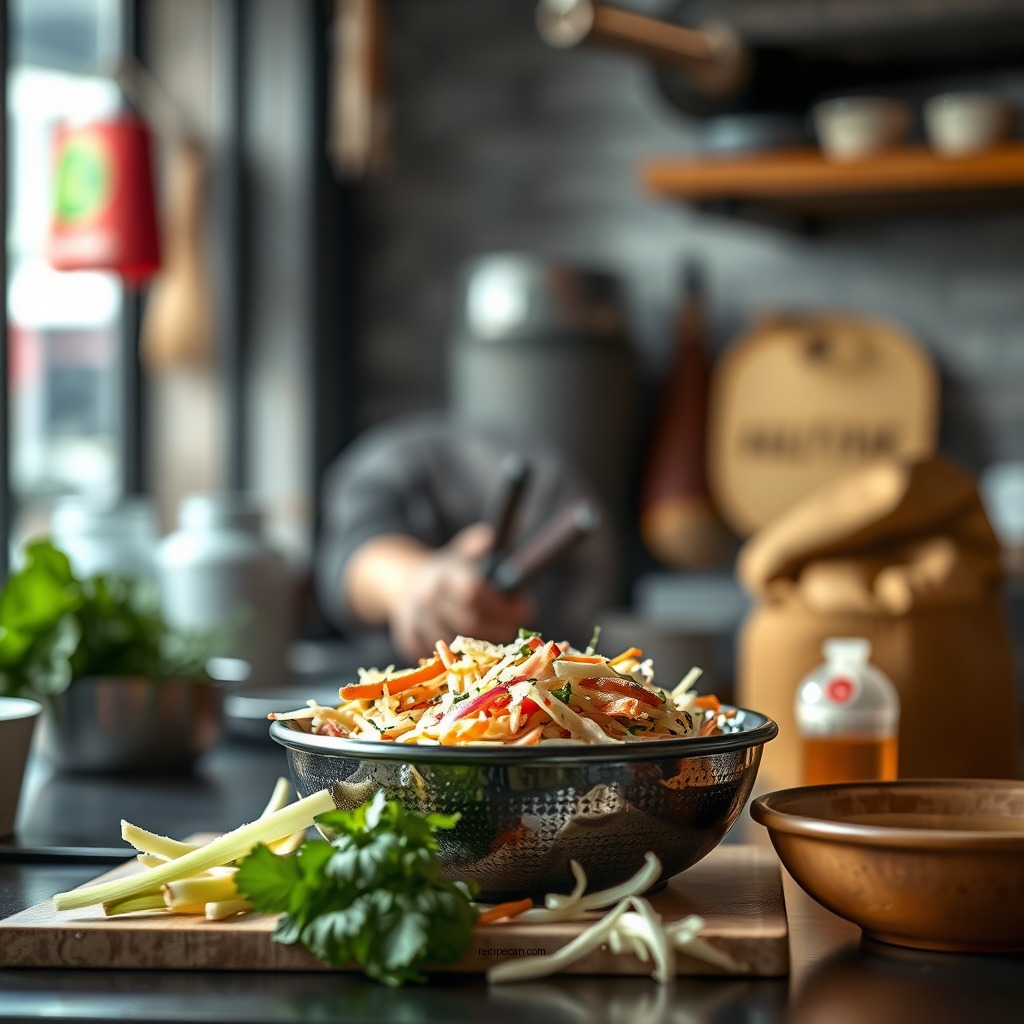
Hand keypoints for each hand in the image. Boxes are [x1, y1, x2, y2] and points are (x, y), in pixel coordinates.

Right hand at [387, 523, 534, 662]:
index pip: (473, 591)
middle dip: (498, 627)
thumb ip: (477, 546)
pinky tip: (463, 644)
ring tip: (491, 633)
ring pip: (457, 643)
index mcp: (443, 573)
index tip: (524, 608)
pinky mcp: (407, 638)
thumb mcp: (459, 553)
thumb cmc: (445, 572)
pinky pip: (437, 656)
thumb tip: (491, 536)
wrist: (401, 583)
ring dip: (480, 643)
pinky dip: (454, 654)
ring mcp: (415, 619)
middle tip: (512, 627)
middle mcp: (427, 596)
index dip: (503, 603)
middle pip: (469, 622)